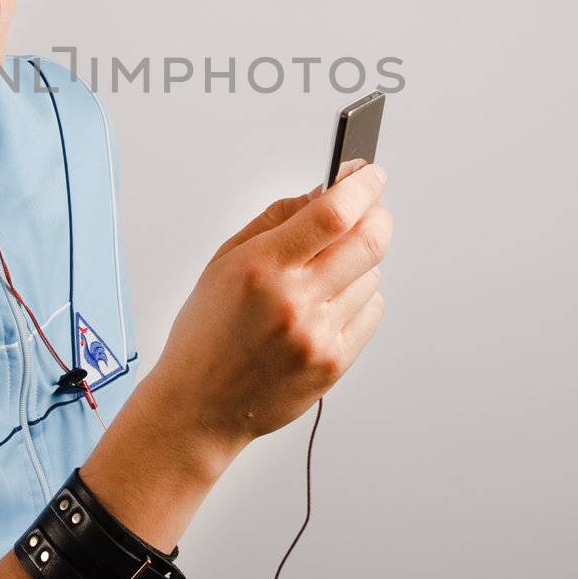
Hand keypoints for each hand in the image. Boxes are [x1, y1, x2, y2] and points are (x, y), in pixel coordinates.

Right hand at [138, 161, 391, 459]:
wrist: (200, 405)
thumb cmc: (207, 331)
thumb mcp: (224, 261)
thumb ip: (276, 220)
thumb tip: (322, 191)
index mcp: (262, 267)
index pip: (332, 213)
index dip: (361, 185)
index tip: (370, 173)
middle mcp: (295, 301)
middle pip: (370, 241)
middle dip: (377, 216)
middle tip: (370, 209)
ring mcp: (318, 336)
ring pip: (373, 275)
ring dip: (361, 261)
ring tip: (328, 272)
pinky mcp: (334, 364)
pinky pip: (372, 311)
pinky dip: (360, 297)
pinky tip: (330, 303)